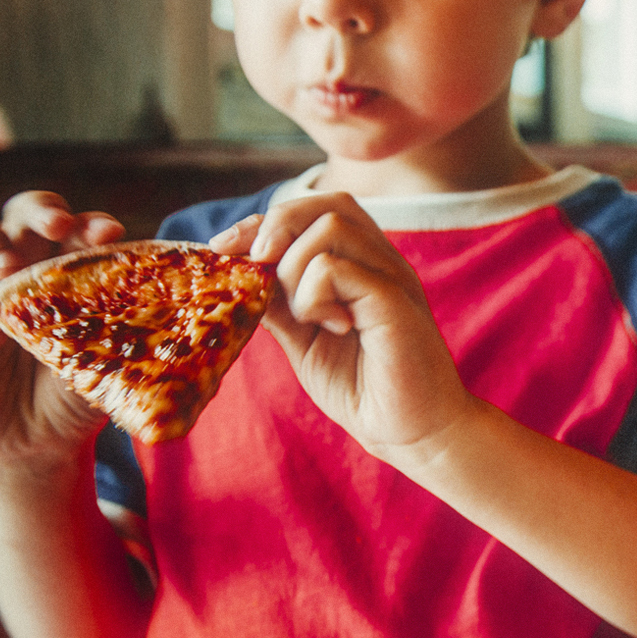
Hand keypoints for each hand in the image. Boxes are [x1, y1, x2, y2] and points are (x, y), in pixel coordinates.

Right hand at [0, 192, 125, 472]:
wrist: (37, 440)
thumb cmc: (82, 390)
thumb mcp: (114, 362)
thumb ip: (135, 333)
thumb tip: (182, 315)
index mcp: (75, 267)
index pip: (81, 229)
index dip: (91, 225)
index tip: (109, 233)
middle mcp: (31, 264)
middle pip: (26, 212)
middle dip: (41, 212)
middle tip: (57, 227)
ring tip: (9, 271)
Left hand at [211, 194, 477, 451]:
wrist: (411, 432)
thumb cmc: (362, 387)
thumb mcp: (303, 339)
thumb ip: (280, 303)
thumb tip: (240, 274)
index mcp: (363, 264)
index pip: (315, 210)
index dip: (265, 221)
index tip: (225, 250)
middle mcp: (382, 261)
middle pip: (327, 205)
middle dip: (275, 228)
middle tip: (256, 270)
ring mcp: (392, 277)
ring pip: (330, 227)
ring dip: (294, 269)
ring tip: (307, 316)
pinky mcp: (394, 302)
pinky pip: (337, 269)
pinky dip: (313, 296)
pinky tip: (330, 327)